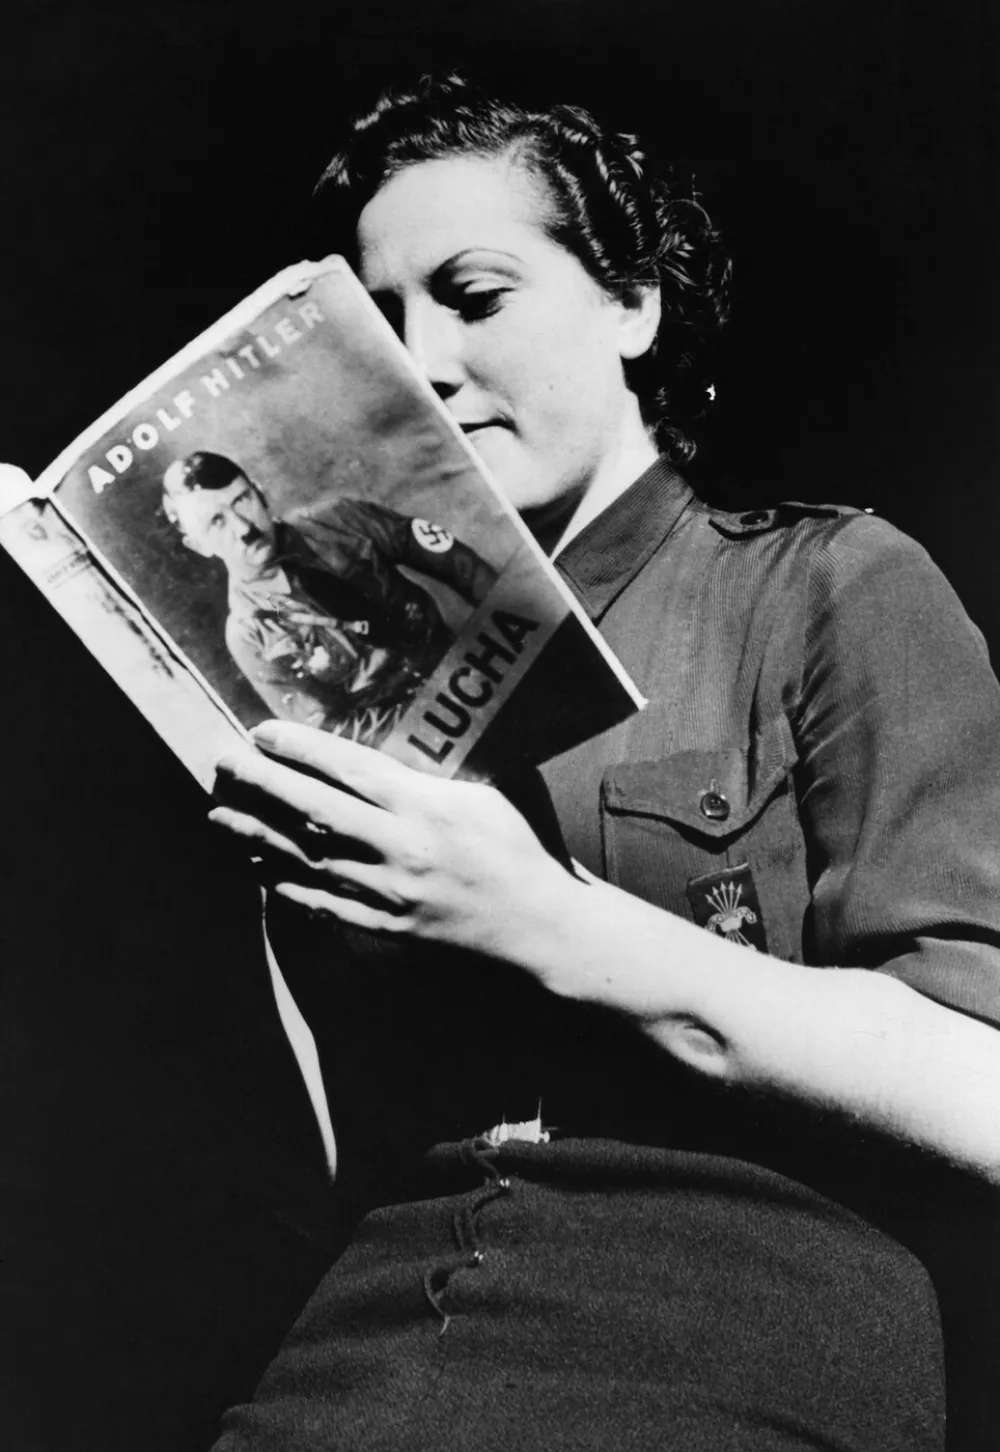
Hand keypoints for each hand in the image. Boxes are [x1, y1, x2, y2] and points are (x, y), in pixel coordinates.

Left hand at [209, 720, 572, 960]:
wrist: (541, 926)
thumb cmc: (525, 846)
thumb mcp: (494, 789)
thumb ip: (446, 765)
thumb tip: (420, 724)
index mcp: (427, 806)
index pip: (349, 769)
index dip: (300, 748)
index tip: (262, 732)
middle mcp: (400, 848)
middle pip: (314, 811)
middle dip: (261, 785)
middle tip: (223, 764)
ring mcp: (389, 893)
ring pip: (306, 860)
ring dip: (256, 837)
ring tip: (217, 815)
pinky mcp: (387, 928)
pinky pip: (323, 905)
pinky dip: (284, 886)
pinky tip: (255, 869)